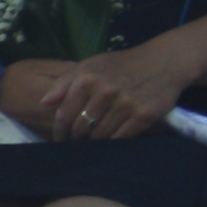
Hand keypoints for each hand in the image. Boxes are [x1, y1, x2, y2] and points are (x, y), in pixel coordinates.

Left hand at [0, 51, 194, 142]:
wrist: (162, 62)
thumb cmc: (120, 65)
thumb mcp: (89, 65)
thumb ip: (64, 83)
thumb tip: (44, 104)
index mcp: (86, 79)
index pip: (64, 115)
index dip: (60, 131)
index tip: (60, 138)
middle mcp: (104, 91)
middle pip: (81, 128)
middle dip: (76, 139)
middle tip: (76, 145)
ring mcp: (125, 104)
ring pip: (100, 135)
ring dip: (94, 143)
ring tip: (92, 145)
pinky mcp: (143, 115)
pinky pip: (122, 138)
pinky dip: (114, 143)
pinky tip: (111, 142)